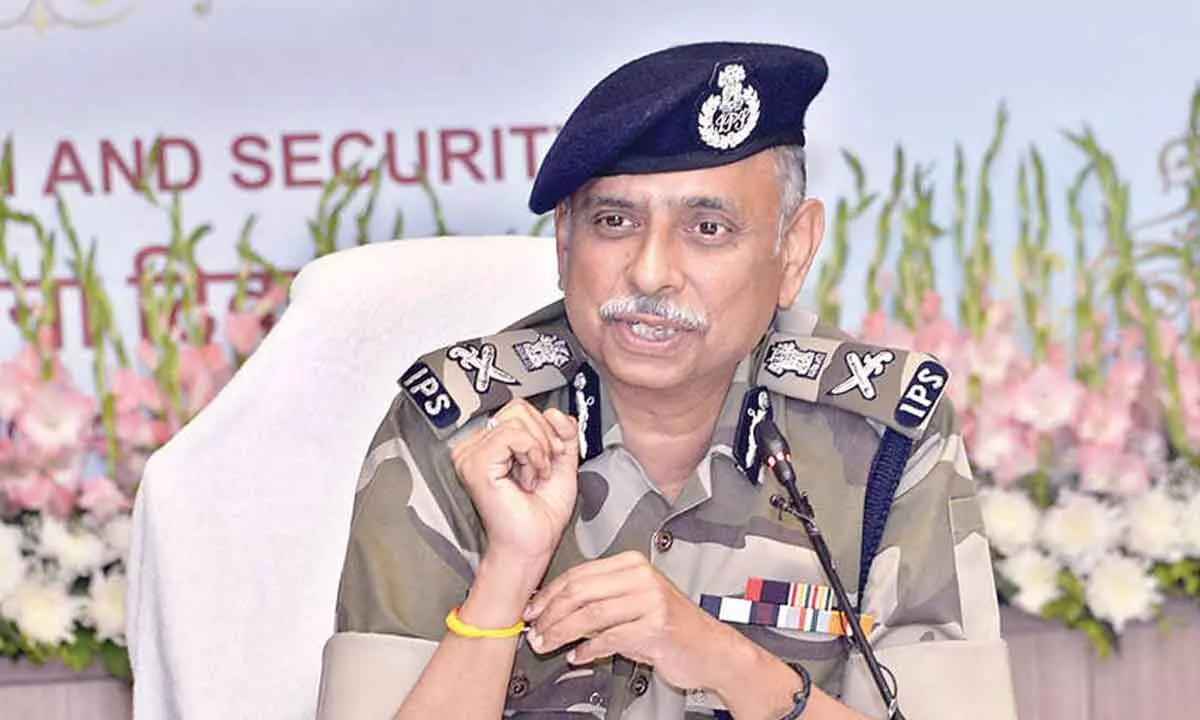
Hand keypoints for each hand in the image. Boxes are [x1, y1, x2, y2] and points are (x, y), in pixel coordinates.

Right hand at [451, 399, 578, 566]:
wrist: (532, 546)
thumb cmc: (540, 516)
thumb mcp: (561, 462)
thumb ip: (563, 432)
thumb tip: (556, 413)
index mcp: (492, 445)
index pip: (520, 409)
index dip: (546, 428)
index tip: (552, 456)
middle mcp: (476, 447)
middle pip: (519, 408)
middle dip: (544, 438)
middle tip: (543, 469)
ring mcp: (471, 455)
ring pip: (518, 420)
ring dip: (538, 451)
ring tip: (532, 477)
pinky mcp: (475, 464)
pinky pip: (513, 435)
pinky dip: (532, 454)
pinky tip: (527, 478)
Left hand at [522, 551, 736, 691]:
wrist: (711, 649)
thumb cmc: (669, 626)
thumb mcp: (634, 603)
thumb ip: (599, 600)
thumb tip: (554, 609)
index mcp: (631, 563)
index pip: (578, 573)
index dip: (549, 593)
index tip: (532, 609)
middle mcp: (641, 576)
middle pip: (580, 591)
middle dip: (550, 614)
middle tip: (534, 631)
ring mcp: (650, 600)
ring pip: (590, 615)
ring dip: (562, 633)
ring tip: (547, 644)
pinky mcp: (655, 627)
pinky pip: (609, 639)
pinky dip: (588, 650)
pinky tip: (577, 657)